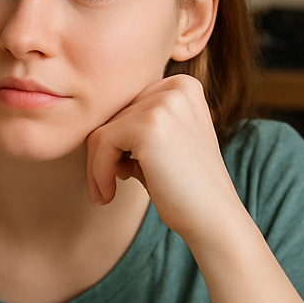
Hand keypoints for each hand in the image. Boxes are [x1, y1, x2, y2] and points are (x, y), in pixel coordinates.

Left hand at [84, 74, 242, 246]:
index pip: (126, 105)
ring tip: (105, 193)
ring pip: (101, 131)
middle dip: (101, 155)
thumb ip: (134, 127)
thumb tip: (90, 127)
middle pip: (111, 116)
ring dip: (96, 167)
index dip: (113, 141)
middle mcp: (175, 87)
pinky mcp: (148, 126)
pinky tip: (108, 195)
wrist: (213, 216)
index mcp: (181, 85)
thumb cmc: (184, 186)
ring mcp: (163, 104)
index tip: (112, 171)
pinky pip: (101, 144)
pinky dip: (97, 173)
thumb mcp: (162, 144)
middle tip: (104, 187)